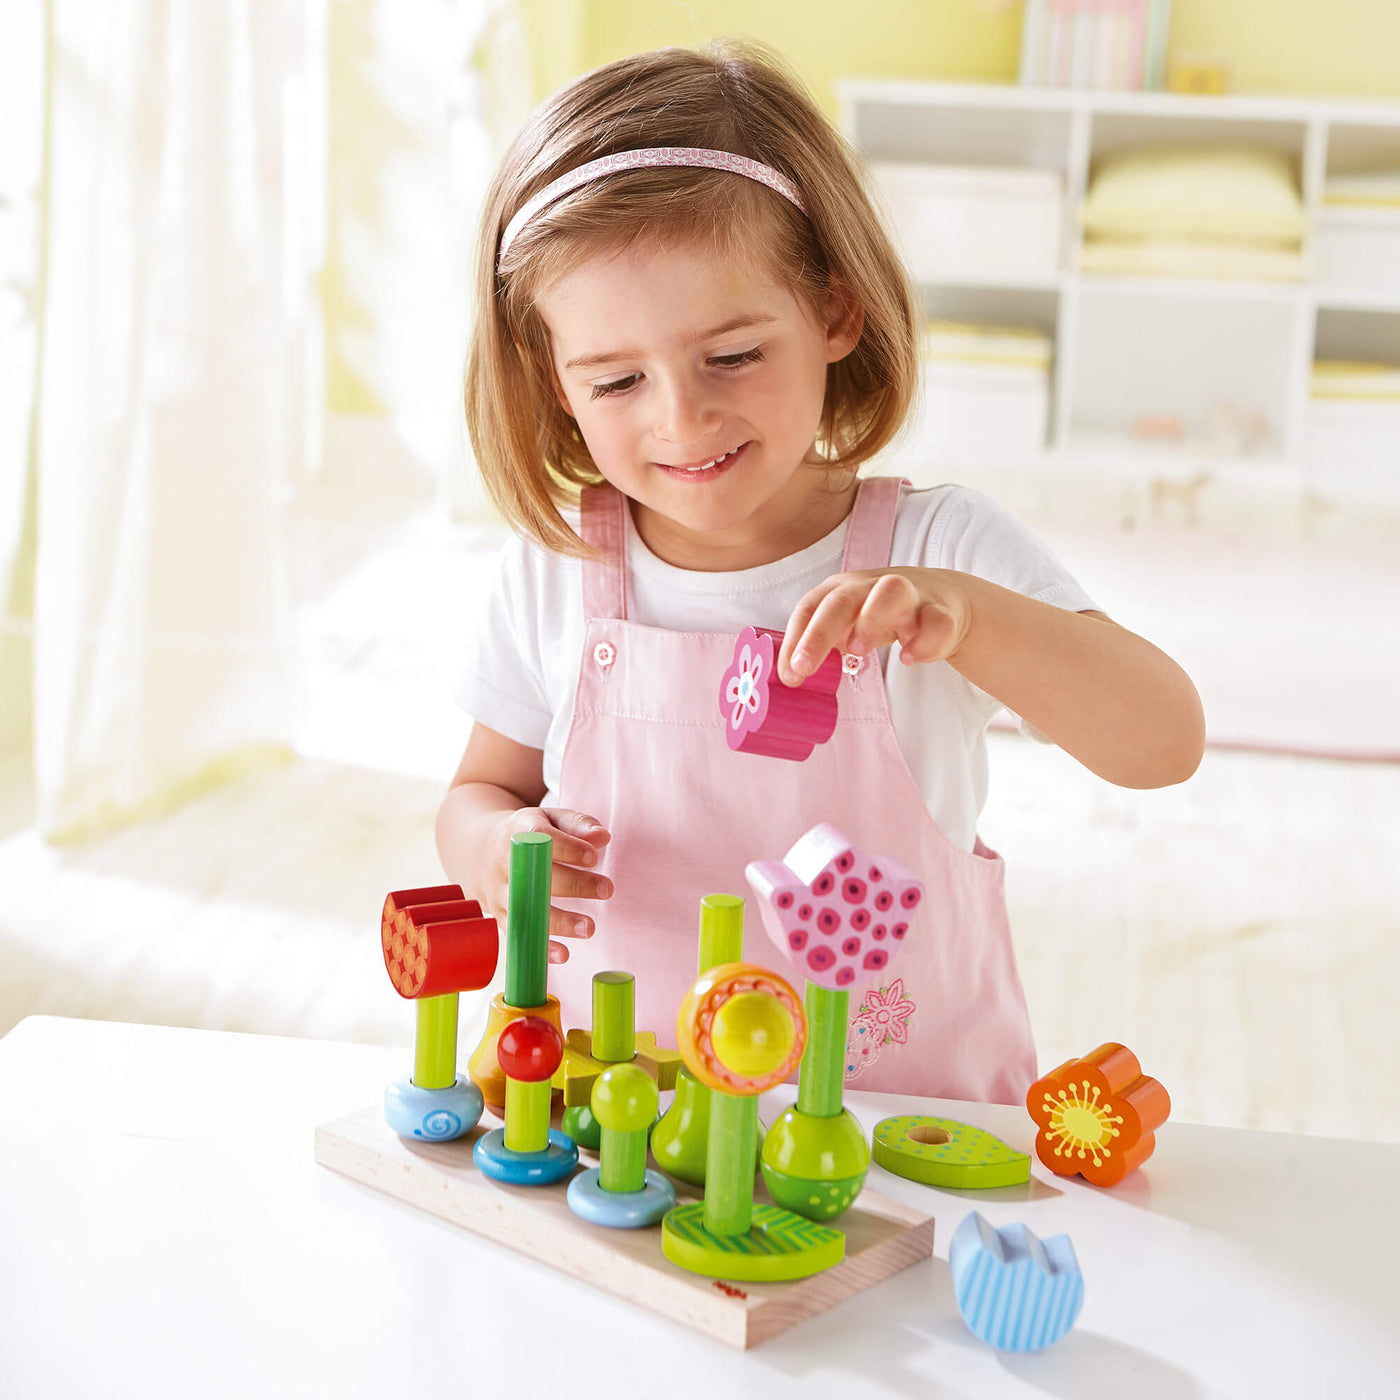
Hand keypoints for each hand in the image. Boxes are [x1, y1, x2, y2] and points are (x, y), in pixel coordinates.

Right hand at [482, 807, 611, 963]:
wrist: (481, 851)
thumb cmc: (530, 835)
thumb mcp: (550, 819)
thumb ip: (577, 824)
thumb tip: (602, 837)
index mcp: (520, 832)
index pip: (543, 839)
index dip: (568, 848)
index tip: (593, 857)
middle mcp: (506, 863)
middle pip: (538, 877)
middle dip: (574, 884)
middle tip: (607, 889)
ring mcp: (500, 892)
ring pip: (528, 909)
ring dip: (560, 921)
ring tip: (590, 928)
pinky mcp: (501, 916)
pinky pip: (518, 934)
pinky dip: (540, 947)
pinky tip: (564, 954)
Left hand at [777, 568, 971, 685]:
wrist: (940, 600)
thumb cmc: (878, 616)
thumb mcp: (845, 626)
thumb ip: (820, 647)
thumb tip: (788, 678)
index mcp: (840, 591)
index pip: (809, 608)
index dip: (794, 640)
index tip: (788, 675)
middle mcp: (870, 586)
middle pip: (842, 599)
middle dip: (819, 632)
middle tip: (804, 666)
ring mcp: (908, 595)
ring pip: (891, 592)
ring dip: (871, 620)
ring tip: (858, 652)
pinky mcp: (939, 612)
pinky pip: (936, 621)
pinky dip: (924, 640)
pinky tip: (910, 659)